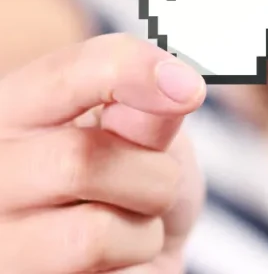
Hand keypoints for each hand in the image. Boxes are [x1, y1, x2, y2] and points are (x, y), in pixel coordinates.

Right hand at [0, 34, 205, 272]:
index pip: (69, 73)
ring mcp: (5, 247)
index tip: (190, 88)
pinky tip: (118, 264)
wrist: (130, 250)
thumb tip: (178, 84)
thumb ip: (146, 111)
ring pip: (92, 236)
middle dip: (149, 176)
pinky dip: (140, 272)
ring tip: (130, 227)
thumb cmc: (135, 178)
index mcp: (16, 112)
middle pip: (80, 162)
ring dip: (144, 233)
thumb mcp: (145, 132)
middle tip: (153, 184)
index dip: (133, 71)